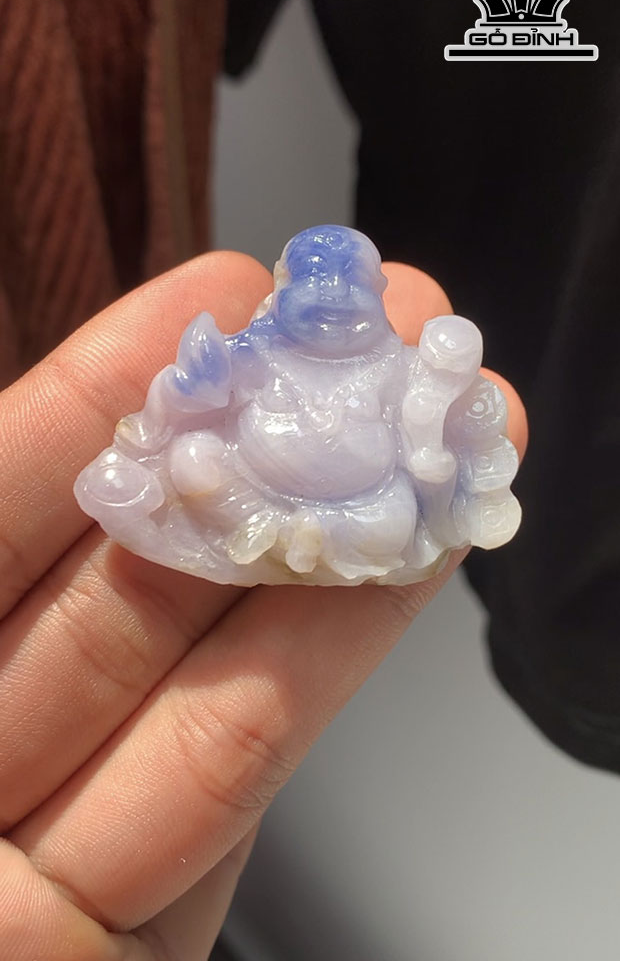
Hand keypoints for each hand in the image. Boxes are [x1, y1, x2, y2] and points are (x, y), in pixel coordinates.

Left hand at [0, 254, 526, 959]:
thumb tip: (89, 432)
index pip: (6, 496)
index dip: (108, 390)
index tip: (218, 294)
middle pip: (131, 567)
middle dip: (260, 446)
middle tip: (369, 342)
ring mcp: (51, 831)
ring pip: (209, 663)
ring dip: (333, 539)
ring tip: (427, 431)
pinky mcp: (134, 928)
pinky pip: (233, 776)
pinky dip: (327, 663)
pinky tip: (403, 560)